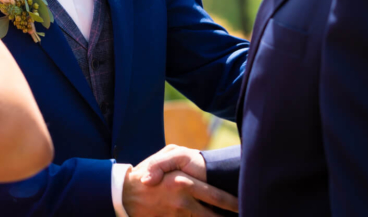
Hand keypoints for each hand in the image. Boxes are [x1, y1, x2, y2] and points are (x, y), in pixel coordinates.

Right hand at [122, 146, 236, 216]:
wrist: (123, 194)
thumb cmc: (146, 174)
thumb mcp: (162, 157)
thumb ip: (180, 158)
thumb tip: (201, 166)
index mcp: (183, 182)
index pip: (217, 196)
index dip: (233, 204)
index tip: (243, 204)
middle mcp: (183, 201)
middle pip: (214, 216)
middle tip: (242, 214)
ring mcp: (177, 215)